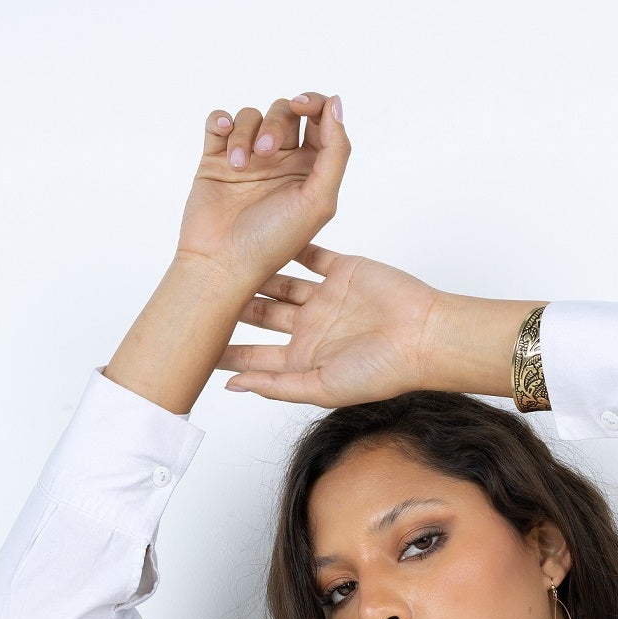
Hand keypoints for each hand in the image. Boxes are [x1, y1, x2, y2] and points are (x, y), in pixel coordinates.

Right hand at [175, 94, 349, 287]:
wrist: (222, 263)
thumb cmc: (273, 242)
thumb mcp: (319, 201)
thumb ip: (336, 151)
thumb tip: (335, 102)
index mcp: (310, 171)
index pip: (320, 120)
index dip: (314, 104)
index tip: (301, 107)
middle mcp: (281, 163)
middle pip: (284, 112)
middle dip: (276, 124)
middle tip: (266, 155)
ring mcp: (248, 160)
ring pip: (250, 116)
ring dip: (245, 134)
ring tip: (239, 166)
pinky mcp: (216, 159)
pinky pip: (219, 122)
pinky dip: (220, 122)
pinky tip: (222, 142)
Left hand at [216, 246, 445, 408]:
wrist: (422, 337)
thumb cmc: (381, 371)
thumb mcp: (321, 387)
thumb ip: (276, 386)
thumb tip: (230, 387)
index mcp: (307, 359)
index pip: (255, 355)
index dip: (226, 350)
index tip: (195, 343)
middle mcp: (313, 328)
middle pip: (263, 315)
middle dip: (233, 305)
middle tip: (200, 289)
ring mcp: (327, 298)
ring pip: (281, 281)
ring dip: (256, 271)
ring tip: (223, 256)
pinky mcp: (342, 271)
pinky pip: (311, 253)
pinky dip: (291, 243)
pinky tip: (265, 231)